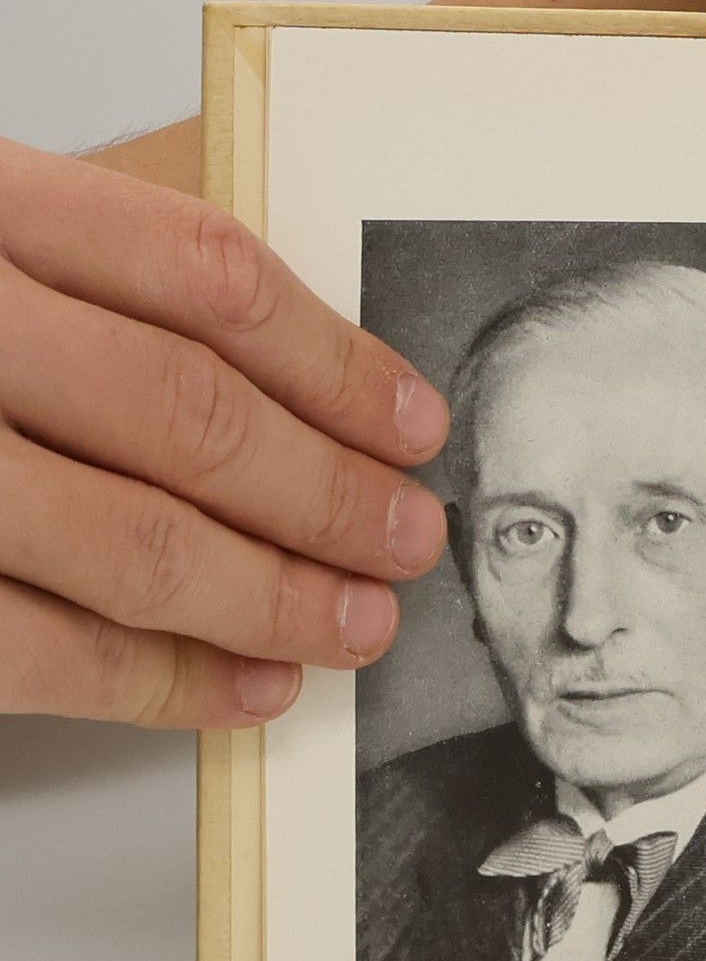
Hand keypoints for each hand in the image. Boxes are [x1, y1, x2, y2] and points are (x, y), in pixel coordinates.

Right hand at [0, 139, 448, 726]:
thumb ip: (99, 272)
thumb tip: (308, 365)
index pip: (201, 275)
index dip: (335, 361)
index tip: (412, 422)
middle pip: (188, 415)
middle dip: (327, 495)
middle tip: (407, 538)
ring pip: (130, 542)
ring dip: (271, 598)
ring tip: (356, 625)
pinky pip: (38, 650)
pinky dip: (162, 681)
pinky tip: (250, 688)